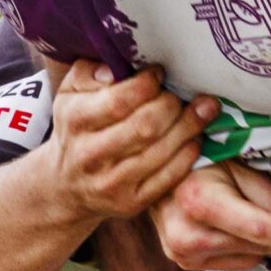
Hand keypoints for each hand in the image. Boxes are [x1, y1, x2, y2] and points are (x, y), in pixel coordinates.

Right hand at [46, 61, 216, 221]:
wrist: (66, 185)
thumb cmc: (77, 128)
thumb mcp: (70, 94)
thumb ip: (91, 73)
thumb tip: (117, 68)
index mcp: (76, 120)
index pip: (120, 100)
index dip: (148, 84)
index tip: (159, 73)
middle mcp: (91, 154)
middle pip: (146, 126)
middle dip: (172, 104)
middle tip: (180, 94)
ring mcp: (111, 182)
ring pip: (161, 151)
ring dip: (189, 126)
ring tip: (204, 109)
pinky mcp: (130, 203)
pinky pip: (168, 177)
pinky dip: (188, 154)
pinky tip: (195, 138)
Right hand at [152, 162, 270, 270]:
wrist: (155, 171)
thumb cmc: (200, 158)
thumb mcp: (236, 163)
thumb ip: (265, 193)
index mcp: (198, 202)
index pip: (260, 230)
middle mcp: (185, 235)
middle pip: (257, 247)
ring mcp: (181, 254)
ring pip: (250, 257)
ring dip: (263, 242)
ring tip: (253, 212)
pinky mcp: (185, 263)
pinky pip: (235, 263)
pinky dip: (245, 249)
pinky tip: (235, 227)